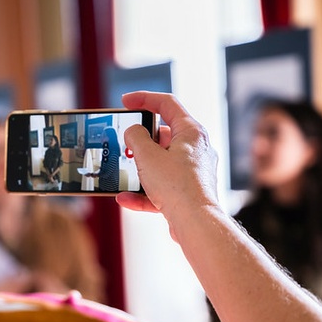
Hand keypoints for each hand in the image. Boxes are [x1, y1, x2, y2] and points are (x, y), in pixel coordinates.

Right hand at [116, 91, 218, 220]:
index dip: (143, 98)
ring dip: (140, 169)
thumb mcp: (147, 155)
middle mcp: (196, 149)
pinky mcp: (188, 191)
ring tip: (126, 174)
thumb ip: (135, 137)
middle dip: (141, 142)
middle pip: (163, 135)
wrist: (195, 223)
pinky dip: (144, 191)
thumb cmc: (177, 187)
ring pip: (161, 163)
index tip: (125, 101)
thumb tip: (134, 133)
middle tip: (126, 145)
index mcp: (191, 132)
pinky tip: (126, 198)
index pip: (166, 104)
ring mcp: (193, 171)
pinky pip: (162, 186)